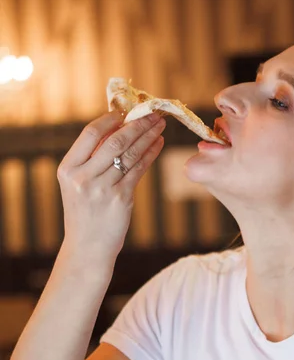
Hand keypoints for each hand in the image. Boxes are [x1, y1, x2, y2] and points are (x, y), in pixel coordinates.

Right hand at [57, 110, 165, 267]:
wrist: (87, 247)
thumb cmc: (85, 212)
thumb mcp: (78, 184)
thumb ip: (91, 159)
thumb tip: (117, 127)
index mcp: (67, 169)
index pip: (90, 134)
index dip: (110, 120)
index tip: (126, 112)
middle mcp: (83, 177)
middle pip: (114, 141)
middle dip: (137, 125)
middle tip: (152, 114)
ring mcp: (102, 189)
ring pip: (130, 154)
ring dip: (148, 137)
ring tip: (160, 126)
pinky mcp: (121, 199)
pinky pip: (139, 170)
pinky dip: (150, 155)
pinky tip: (158, 145)